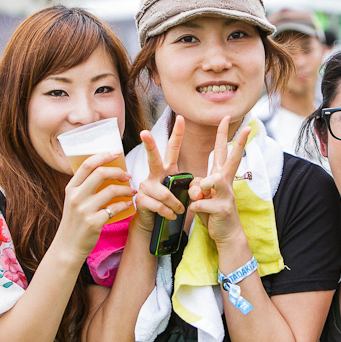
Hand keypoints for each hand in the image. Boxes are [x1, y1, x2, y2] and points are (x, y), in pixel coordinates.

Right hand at [55, 152, 135, 258]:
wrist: (67, 247)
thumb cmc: (75, 222)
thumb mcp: (74, 201)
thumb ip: (85, 187)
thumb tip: (105, 171)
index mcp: (71, 188)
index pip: (87, 165)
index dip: (103, 156)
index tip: (116, 153)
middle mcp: (76, 197)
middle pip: (101, 173)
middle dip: (118, 171)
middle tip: (128, 176)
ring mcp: (84, 210)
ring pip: (111, 190)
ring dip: (125, 189)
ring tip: (131, 191)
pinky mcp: (94, 222)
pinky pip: (115, 208)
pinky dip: (125, 204)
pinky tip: (129, 204)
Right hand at [133, 115, 186, 232]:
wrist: (155, 223)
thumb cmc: (169, 206)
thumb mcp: (182, 193)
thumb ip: (191, 187)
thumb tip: (200, 188)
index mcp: (166, 169)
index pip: (172, 149)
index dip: (177, 134)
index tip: (181, 118)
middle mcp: (153, 174)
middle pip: (153, 158)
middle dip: (149, 145)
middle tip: (144, 131)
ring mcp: (145, 186)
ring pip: (165, 193)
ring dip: (176, 204)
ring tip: (179, 210)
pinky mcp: (141, 199)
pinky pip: (160, 205)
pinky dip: (169, 212)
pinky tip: (171, 215)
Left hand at [188, 116, 250, 246]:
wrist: (226, 234)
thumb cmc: (212, 212)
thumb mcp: (201, 197)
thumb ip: (197, 187)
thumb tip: (197, 187)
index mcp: (220, 177)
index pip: (222, 152)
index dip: (223, 135)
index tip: (226, 117)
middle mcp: (226, 183)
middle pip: (232, 158)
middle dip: (239, 142)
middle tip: (248, 128)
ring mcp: (227, 195)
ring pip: (210, 181)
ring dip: (199, 189)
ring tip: (198, 198)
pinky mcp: (223, 209)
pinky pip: (200, 203)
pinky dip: (194, 208)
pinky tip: (198, 213)